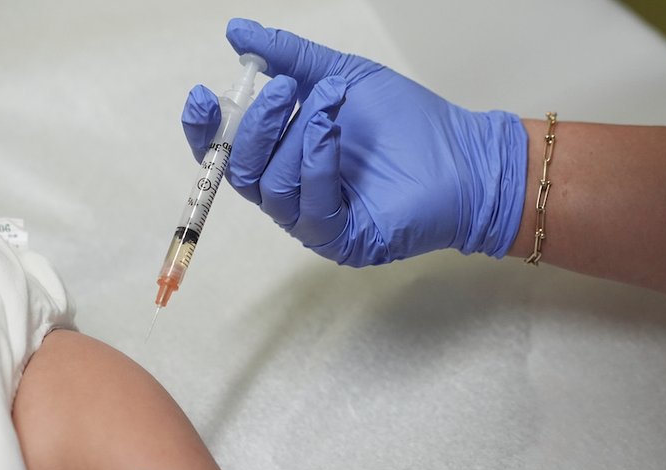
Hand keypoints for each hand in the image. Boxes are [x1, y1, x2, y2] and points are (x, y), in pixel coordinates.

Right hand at [181, 18, 527, 266]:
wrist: (462, 154)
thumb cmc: (406, 121)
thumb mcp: (341, 75)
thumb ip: (289, 56)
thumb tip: (237, 32)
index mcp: (284, 158)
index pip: (227, 153)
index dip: (207, 129)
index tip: (203, 96)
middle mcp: (293, 193)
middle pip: (241, 172)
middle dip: (257, 125)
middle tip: (287, 89)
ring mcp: (315, 221)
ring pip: (272, 189)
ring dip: (296, 138)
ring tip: (331, 105)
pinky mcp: (341, 241)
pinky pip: (309, 210)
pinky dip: (316, 165)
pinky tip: (333, 135)